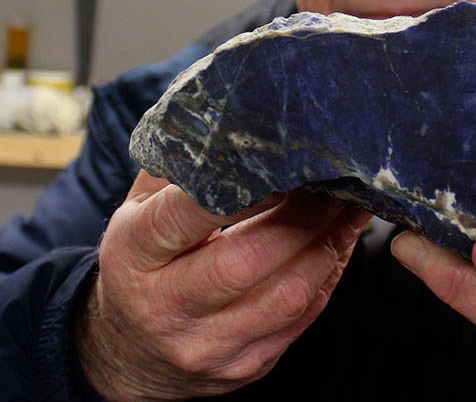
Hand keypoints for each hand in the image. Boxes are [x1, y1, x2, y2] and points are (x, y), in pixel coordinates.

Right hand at [76, 172, 372, 400]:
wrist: (128, 351)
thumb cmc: (143, 262)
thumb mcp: (139, 208)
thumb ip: (180, 165)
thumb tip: (234, 111)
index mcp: (135, 254)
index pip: (185, 216)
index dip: (239, 187)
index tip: (280, 158)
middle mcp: (166, 306)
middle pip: (246, 261)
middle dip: (302, 215)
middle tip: (333, 180)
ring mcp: (207, 345)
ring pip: (286, 295)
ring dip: (328, 244)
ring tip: (347, 206)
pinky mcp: (245, 365)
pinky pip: (303, 319)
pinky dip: (328, 274)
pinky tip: (338, 242)